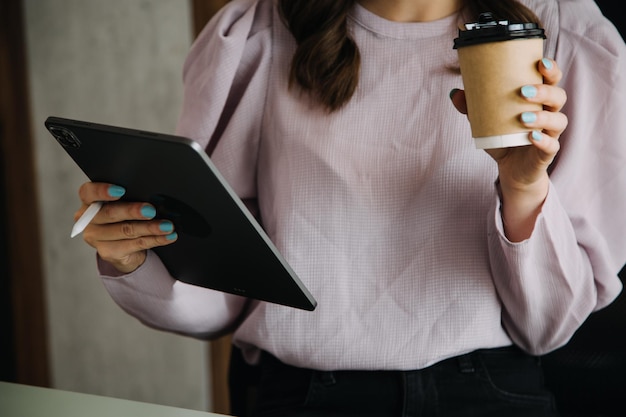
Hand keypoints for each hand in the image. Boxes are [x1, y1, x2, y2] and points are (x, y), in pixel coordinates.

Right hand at [75, 182, 176, 272]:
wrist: (124, 248)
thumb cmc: (125, 218)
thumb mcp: (124, 204)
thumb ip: (130, 197)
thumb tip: (153, 195)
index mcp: (89, 201)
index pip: (88, 192)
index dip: (102, 190)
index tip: (120, 190)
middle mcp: (88, 219)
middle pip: (109, 213)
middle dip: (133, 211)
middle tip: (151, 210)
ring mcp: (96, 238)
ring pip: (126, 230)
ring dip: (150, 227)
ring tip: (167, 226)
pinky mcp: (108, 252)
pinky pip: (135, 244)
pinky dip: (155, 239)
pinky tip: (167, 236)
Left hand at [451, 58, 567, 240]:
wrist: (511, 169)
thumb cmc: (503, 138)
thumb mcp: (485, 121)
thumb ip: (471, 107)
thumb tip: (455, 93)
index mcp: (539, 100)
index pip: (552, 79)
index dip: (551, 69)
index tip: (540, 62)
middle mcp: (550, 114)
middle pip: (558, 96)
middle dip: (544, 91)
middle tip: (523, 91)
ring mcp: (551, 134)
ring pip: (558, 120)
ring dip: (543, 117)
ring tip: (523, 117)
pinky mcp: (547, 153)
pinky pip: (552, 146)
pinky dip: (544, 141)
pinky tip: (532, 137)